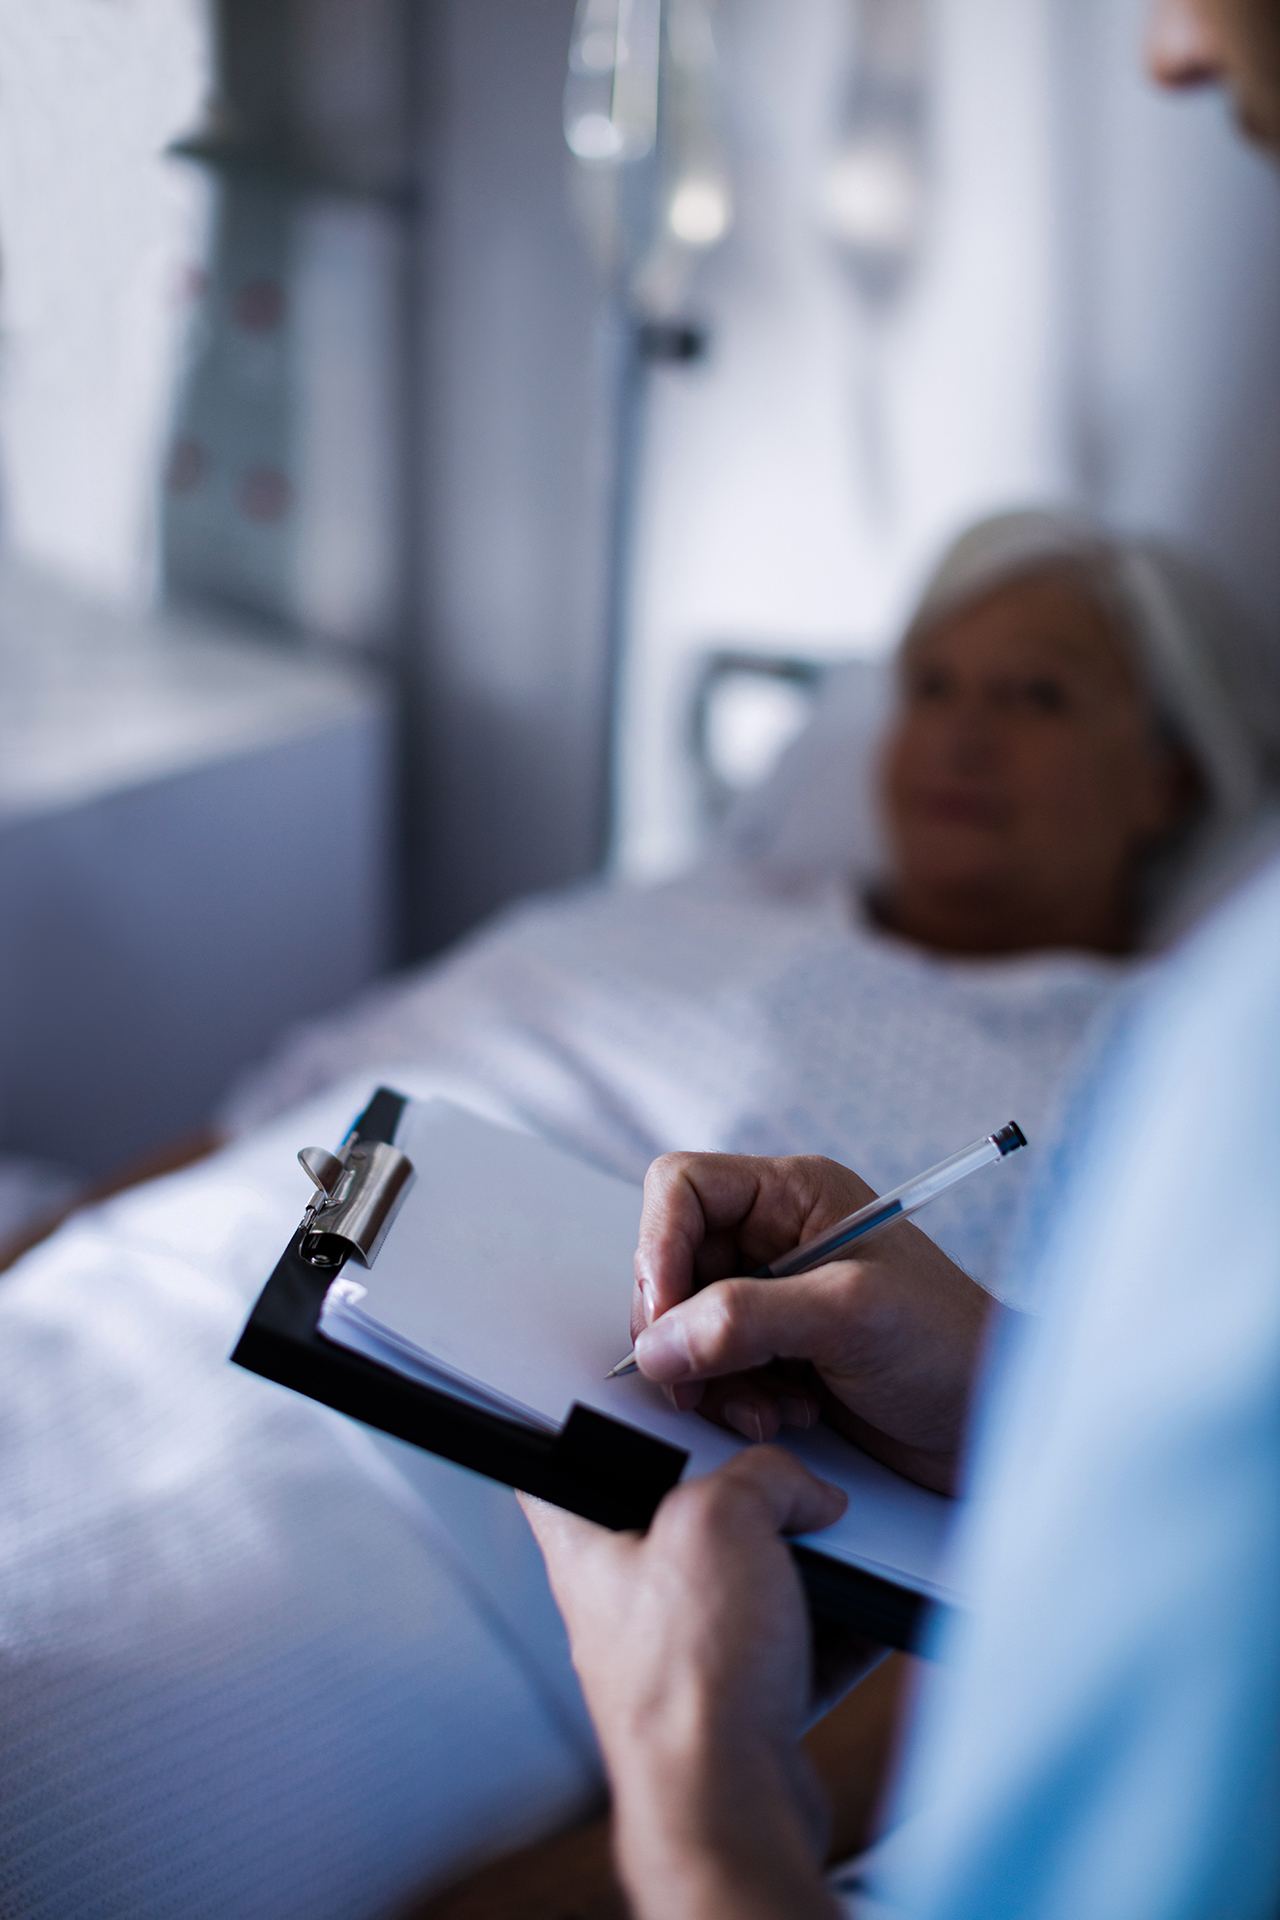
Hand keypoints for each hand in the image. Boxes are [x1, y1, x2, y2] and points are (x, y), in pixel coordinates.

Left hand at [521, 1448, 865, 1919]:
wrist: (731, 1807)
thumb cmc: (686, 1682)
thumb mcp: (718, 1522)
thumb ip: (761, 1478)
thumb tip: (803, 1491)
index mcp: (587, 1546)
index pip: (559, 1463)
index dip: (587, 1424)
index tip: (627, 1401)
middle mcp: (628, 1600)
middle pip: (682, 1515)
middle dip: (743, 1498)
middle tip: (780, 1484)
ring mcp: (685, 1653)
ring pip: (748, 1578)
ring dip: (801, 1564)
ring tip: (836, 1553)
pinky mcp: (739, 1701)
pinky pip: (795, 1640)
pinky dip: (834, 1624)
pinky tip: (866, 1609)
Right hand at [629, 1152, 995, 1493]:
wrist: (995, 1425)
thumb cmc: (952, 1345)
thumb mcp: (849, 1316)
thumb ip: (746, 1318)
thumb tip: (660, 1342)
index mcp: (795, 1195)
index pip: (682, 1188)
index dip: (659, 1246)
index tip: (663, 1314)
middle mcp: (777, 1238)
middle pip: (672, 1262)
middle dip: (681, 1328)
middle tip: (699, 1379)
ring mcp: (774, 1298)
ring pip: (683, 1324)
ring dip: (711, 1375)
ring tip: (768, 1404)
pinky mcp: (775, 1354)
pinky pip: (711, 1369)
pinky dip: (732, 1400)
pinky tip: (786, 1414)